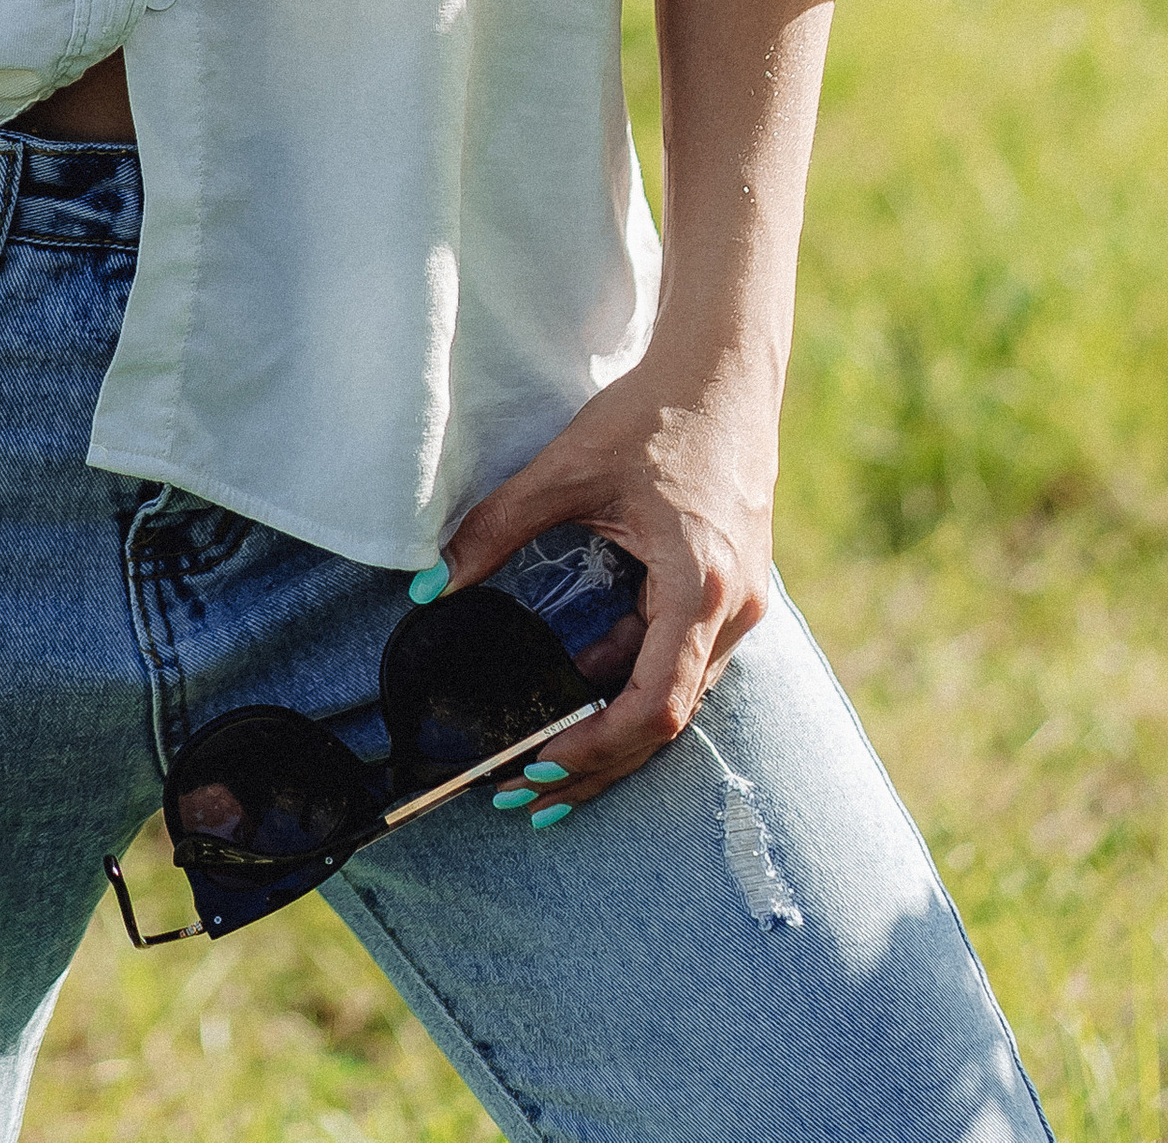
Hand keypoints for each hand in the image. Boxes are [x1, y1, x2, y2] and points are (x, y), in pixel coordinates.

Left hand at [432, 347, 783, 808]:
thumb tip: (425, 585)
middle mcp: (733, 610)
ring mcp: (742, 607)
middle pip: (666, 722)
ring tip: (545, 769)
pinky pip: (682, 664)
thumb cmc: (653, 414)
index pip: (654, 705)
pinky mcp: (734, 595)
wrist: (725, 372)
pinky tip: (583, 703)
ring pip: (676, 698)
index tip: (537, 767)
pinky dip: (633, 689)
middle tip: (526, 796)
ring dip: (613, 735)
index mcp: (700, 585)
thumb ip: (497, 527)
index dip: (595, 747)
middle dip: (595, 763)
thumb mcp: (568, 469)